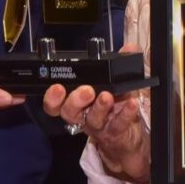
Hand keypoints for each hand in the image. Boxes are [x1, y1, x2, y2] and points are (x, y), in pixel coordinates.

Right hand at [42, 42, 149, 183]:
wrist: (128, 136)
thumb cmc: (116, 106)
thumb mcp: (116, 82)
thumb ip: (121, 63)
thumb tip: (129, 47)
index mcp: (77, 102)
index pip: (56, 103)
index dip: (52, 97)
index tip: (57, 86)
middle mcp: (84, 115)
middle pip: (70, 112)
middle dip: (75, 100)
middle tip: (86, 90)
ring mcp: (99, 125)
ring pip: (93, 119)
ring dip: (100, 106)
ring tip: (107, 96)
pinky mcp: (115, 132)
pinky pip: (118, 124)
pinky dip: (125, 113)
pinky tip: (132, 103)